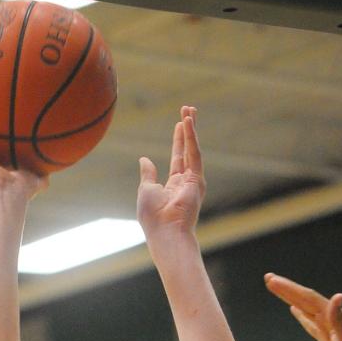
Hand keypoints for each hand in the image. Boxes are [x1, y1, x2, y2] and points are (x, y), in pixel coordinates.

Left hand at [137, 106, 205, 242]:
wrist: (165, 231)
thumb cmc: (152, 216)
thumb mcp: (146, 189)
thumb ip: (148, 174)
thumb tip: (144, 159)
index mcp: (174, 185)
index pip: (178, 157)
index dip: (179, 140)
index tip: (179, 123)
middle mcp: (186, 181)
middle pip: (188, 149)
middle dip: (188, 129)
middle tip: (188, 109)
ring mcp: (194, 180)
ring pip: (192, 148)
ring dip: (191, 129)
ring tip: (189, 109)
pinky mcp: (197, 180)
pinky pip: (194, 154)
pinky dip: (191, 138)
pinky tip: (188, 123)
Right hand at [264, 274, 341, 340]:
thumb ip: (340, 319)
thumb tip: (337, 296)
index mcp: (334, 318)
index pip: (307, 298)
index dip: (289, 289)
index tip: (271, 280)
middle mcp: (332, 320)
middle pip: (305, 300)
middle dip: (287, 289)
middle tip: (268, 277)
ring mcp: (330, 329)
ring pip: (306, 309)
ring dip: (291, 298)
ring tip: (277, 288)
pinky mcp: (329, 340)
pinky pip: (311, 323)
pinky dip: (302, 316)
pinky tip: (295, 311)